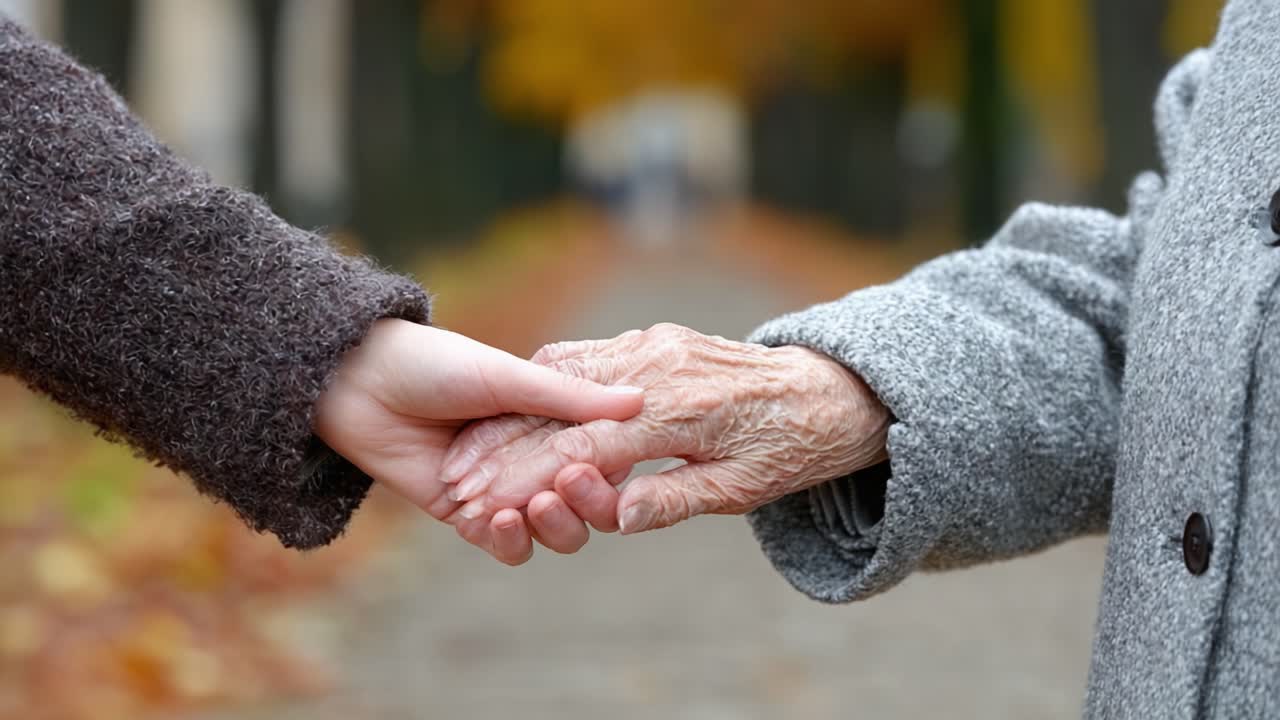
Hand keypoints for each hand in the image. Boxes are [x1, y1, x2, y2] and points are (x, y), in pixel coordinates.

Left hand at [311, 319, 643, 557]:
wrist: (356, 384)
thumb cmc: (434, 364)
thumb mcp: (509, 376)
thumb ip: (570, 397)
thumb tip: (641, 399)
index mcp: (551, 420)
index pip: (602, 457)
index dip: (609, 468)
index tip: (601, 462)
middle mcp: (532, 458)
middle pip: (585, 503)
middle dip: (585, 504)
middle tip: (567, 488)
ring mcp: (500, 490)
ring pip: (549, 530)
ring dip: (551, 525)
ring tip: (531, 507)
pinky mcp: (465, 515)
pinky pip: (502, 544)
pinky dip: (508, 539)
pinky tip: (498, 520)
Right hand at [444, 323, 889, 560]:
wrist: (826, 389)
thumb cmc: (787, 448)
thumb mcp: (740, 488)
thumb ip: (674, 497)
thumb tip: (615, 519)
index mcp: (677, 413)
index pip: (583, 453)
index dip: (529, 482)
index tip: (485, 507)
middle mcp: (656, 370)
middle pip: (560, 413)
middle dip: (504, 450)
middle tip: (455, 483)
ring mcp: (652, 346)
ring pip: (564, 376)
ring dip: (516, 413)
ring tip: (470, 448)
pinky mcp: (653, 338)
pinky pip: (587, 356)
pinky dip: (548, 381)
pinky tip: (515, 404)